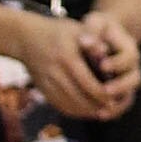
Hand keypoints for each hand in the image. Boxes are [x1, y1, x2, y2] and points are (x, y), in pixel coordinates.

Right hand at [6, 9, 121, 121]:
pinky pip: (58, 104)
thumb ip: (94, 41)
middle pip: (78, 97)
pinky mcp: (41, 88)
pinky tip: (85, 110)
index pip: (87, 82)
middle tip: (111, 108)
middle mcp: (54, 71)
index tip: (115, 98)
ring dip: (85, 111)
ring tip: (101, 111)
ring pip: (67, 104)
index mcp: (66, 56)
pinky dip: (73, 111)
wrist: (26, 37)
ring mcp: (45, 81)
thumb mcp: (78, 30)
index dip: (102, 94)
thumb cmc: (58, 32)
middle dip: (96, 105)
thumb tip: (107, 53)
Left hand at [73, 10, 140, 114]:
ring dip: (116, 105)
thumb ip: (92, 30)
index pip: (130, 56)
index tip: (102, 64)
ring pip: (129, 96)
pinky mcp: (119, 92)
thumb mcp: (96, 22)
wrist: (103, 37)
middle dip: (120, 86)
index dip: (118, 62)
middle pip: (135, 80)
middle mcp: (132, 67)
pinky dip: (111, 112)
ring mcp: (127, 81)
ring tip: (101, 111)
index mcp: (129, 48)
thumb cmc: (98, 28)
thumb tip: (86, 42)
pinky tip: (97, 115)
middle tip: (105, 90)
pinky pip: (120, 106)